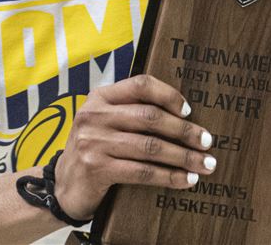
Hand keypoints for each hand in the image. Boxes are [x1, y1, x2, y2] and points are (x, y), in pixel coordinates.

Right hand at [53, 74, 215, 220]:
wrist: (63, 185)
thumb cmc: (95, 150)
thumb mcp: (105, 122)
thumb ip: (131, 112)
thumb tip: (182, 116)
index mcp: (100, 97)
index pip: (141, 84)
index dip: (169, 95)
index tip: (189, 111)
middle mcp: (95, 115)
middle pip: (150, 117)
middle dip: (184, 131)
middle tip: (207, 141)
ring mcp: (94, 142)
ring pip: (150, 147)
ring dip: (183, 157)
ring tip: (204, 164)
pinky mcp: (97, 168)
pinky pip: (142, 171)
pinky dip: (168, 177)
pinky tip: (185, 181)